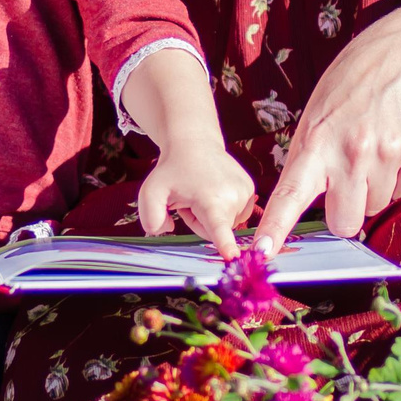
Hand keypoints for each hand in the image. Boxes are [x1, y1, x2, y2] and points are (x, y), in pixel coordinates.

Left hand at [137, 141, 256, 257]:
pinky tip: (213, 191)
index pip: (219, 228)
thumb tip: (166, 230)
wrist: (194, 143)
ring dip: (211, 215)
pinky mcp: (251, 190)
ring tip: (201, 192)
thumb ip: (150, 217)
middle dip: (199, 222)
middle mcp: (234, 197)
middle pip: (213, 233)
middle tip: (189, 200)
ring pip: (225, 224)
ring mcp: (246, 193)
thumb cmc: (172, 169)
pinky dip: (222, 208)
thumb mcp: (150, 192)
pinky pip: (234, 215)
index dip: (226, 245)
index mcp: (210, 199)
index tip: (234, 258)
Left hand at [252, 22, 400, 250]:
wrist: (397, 58)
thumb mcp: (312, 121)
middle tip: (346, 182)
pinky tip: (392, 146)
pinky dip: (397, 177)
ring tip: (371, 151)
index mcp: (316, 144)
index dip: (276, 227)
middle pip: (345, 223)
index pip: (290, 194)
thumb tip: (292, 212)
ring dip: (372, 190)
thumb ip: (304, 165)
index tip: (261, 252)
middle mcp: (351, 152)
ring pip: (375, 208)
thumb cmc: (346, 93)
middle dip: (344, 213)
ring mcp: (387, 153)